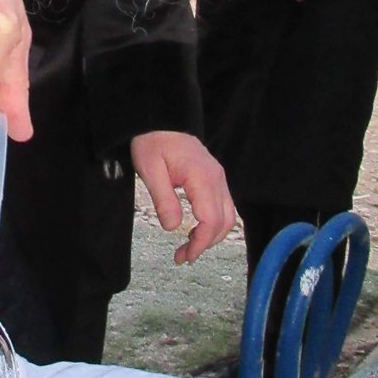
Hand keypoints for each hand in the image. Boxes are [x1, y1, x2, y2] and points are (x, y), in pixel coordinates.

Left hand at [129, 131, 236, 263]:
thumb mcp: (150, 170)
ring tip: (188, 248)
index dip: (200, 242)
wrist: (162, 121)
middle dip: (205, 244)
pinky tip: (195, 230)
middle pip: (224, 221)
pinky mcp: (215, 179)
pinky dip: (213, 224)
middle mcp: (217, 178)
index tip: (185, 256)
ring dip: (211, 236)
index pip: (211, 219)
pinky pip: (222, 207)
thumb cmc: (154, 142)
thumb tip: (173, 228)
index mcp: (202, 177)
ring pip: (227, 216)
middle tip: (182, 256)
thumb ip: (163, 199)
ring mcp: (218, 178)